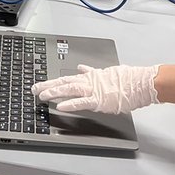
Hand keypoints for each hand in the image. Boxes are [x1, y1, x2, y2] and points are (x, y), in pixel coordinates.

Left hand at [31, 64, 159, 114]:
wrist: (139, 82)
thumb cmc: (128, 79)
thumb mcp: (107, 71)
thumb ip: (92, 71)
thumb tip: (82, 68)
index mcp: (90, 76)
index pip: (68, 78)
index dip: (54, 81)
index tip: (43, 83)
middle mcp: (89, 82)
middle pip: (64, 83)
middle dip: (48, 86)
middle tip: (34, 89)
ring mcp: (93, 90)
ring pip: (69, 90)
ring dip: (54, 92)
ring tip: (41, 95)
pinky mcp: (99, 100)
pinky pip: (81, 102)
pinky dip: (70, 104)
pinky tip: (59, 106)